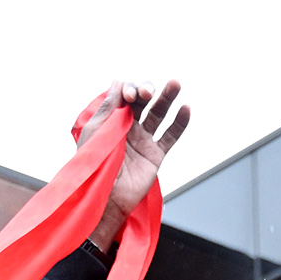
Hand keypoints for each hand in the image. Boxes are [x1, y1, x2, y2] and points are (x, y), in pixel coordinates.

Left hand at [78, 82, 188, 254]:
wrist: (105, 198)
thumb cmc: (94, 167)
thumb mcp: (96, 131)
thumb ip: (109, 107)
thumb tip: (119, 81)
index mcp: (111, 120)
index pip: (126, 96)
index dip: (130, 90)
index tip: (129, 94)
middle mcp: (129, 128)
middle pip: (144, 101)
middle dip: (147, 90)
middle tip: (147, 91)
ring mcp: (143, 141)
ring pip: (159, 114)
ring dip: (167, 97)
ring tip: (175, 83)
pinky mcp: (156, 155)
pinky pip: (171, 136)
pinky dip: (180, 123)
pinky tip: (186, 108)